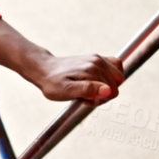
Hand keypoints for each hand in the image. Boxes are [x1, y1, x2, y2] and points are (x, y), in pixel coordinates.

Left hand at [0, 19, 123, 104]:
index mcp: (92, 69)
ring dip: (106, 86)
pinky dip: (108, 78)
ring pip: (117, 77)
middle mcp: (97, 61)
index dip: (100, 100)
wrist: (42, 69)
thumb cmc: (51, 83)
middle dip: (103, 94)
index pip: (112, 92)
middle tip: (84, 95)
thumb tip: (108, 90)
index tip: (85, 100)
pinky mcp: (96, 58)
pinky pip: (115, 68)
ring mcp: (98, 58)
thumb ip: (88, 90)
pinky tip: (94, 82)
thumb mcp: (66, 91)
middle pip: (116, 84)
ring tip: (88, 89)